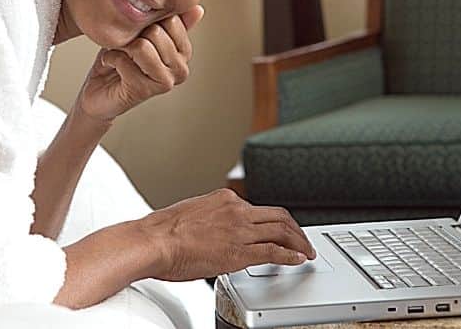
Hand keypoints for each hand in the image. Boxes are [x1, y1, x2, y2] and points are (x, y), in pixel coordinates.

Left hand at [78, 6, 204, 121]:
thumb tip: (198, 9)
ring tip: (121, 54)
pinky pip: (124, 61)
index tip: (140, 31)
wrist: (100, 90)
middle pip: (156, 32)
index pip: (172, 20)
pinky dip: (110, 58)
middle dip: (134, 34)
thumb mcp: (146, 34)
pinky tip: (111, 64)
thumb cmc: (122, 60)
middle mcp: (180, 69)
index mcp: (184, 52)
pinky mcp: (144, 90)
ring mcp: (165, 81)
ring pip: (141, 47)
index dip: (148, 20)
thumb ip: (170, 23)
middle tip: (127, 45)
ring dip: (123, 47)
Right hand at [136, 188, 316, 280]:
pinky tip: (297, 260)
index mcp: (224, 199)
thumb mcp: (192, 215)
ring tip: (306, 252)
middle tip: (302, 240)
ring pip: (282, 232)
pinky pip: (274, 252)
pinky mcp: (240, 251)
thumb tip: (214, 230)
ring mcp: (240, 230)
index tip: (280, 229)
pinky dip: (290, 256)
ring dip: (299, 242)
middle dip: (295, 229)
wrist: (154, 241)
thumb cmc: (163, 233)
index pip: (258, 209)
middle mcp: (236, 210)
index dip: (274, 221)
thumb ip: (210, 219)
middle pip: (278, 216)